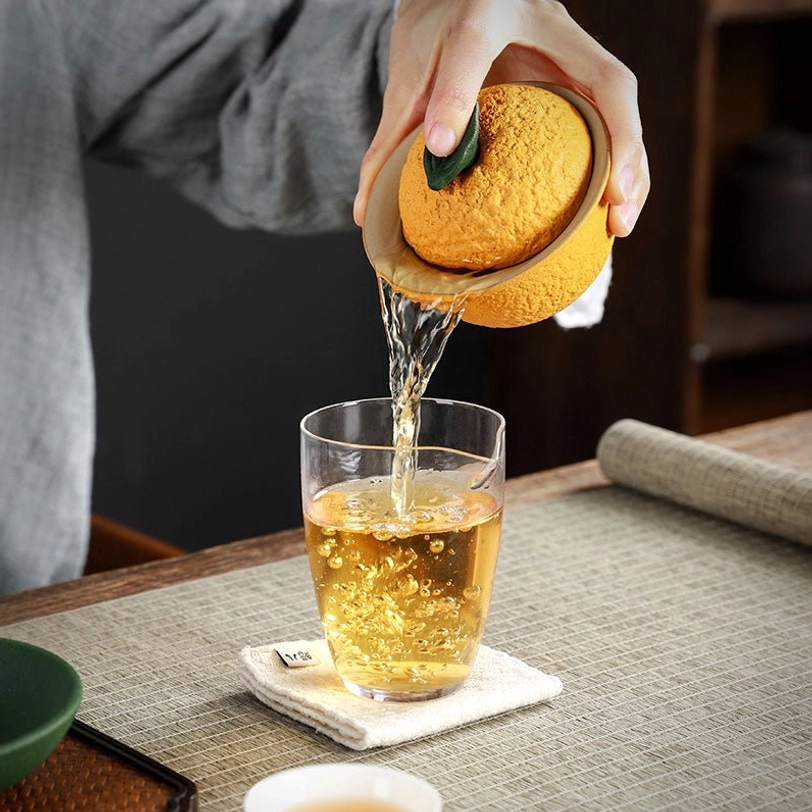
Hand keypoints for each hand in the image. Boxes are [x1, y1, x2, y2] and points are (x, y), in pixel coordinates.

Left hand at [354, 0, 648, 238]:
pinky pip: (613, 119)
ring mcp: (573, 49)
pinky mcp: (582, 71)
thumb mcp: (409, 71)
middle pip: (601, 80)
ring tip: (621, 222)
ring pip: (619, 104)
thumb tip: (364, 212)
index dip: (454, 95)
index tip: (437, 144)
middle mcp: (546, 25)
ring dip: (632, 165)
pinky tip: (611, 208)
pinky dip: (620, 163)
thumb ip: (391, 135)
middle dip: (616, 147)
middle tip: (612, 208)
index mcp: (482, 13)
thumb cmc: (438, 30)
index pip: (469, 48)